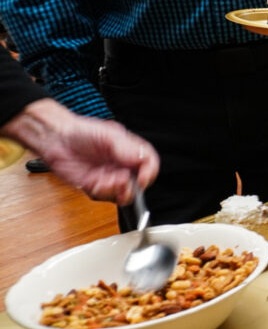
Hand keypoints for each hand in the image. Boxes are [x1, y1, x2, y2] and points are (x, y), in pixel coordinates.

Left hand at [1, 99, 159, 204]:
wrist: (56, 139)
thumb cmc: (81, 131)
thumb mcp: (110, 135)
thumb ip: (128, 148)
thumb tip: (143, 160)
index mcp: (130, 151)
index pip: (149, 164)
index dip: (149, 173)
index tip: (142, 178)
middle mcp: (122, 165)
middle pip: (139, 183)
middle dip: (132, 186)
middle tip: (121, 180)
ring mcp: (110, 177)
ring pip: (124, 194)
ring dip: (116, 191)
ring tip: (106, 181)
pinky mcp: (96, 186)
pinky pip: (105, 197)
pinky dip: (102, 193)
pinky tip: (96, 183)